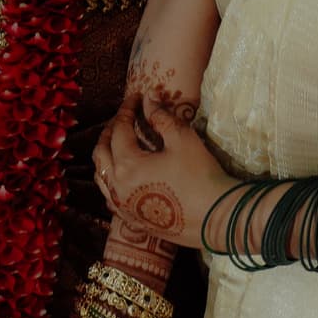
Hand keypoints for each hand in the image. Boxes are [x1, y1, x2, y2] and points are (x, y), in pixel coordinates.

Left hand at [94, 105, 233, 246]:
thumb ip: (161, 116)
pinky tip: (121, 177)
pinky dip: (111, 181)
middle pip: (102, 152)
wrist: (216, 217)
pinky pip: (111, 198)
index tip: (136, 97)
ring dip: (106, 156)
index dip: (127, 110)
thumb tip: (149, 97)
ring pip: (101, 177)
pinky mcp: (132, 220)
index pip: (119, 130)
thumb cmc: (199, 175)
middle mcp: (117, 187)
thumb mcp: (182, 139)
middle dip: (110, 131)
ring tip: (117, 143)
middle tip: (124, 118)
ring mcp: (122, 206)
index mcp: (127, 164)